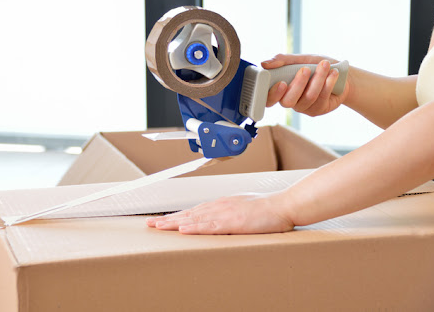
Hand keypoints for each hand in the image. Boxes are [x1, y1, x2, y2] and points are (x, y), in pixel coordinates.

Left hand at [145, 192, 294, 234]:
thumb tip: (220, 220)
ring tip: (159, 226)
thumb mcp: (243, 208)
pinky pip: (210, 225)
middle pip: (189, 214)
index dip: (177, 216)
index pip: (194, 211)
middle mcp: (219, 206)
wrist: (282, 206)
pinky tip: (183, 229)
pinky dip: (195, 227)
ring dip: (175, 222)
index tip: (163, 220)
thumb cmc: (266, 209)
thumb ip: (229, 213)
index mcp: (221, 204)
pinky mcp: (232, 222)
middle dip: (168, 219)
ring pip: (194, 219)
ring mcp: (224, 213)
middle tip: (151, 224)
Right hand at [261, 54, 350, 116]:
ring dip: (318, 79)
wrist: (341, 73)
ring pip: (308, 97)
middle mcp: (290, 101)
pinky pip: (322, 98)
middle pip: (288, 101)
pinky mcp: (318, 110)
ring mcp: (304, 107)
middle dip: (298, 84)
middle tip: (305, 69)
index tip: (281, 83)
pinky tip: (333, 73)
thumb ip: (283, 61)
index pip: (269, 99)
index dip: (273, 94)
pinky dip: (328, 83)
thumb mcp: (300, 59)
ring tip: (325, 65)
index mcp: (281, 90)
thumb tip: (265, 63)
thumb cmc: (316, 65)